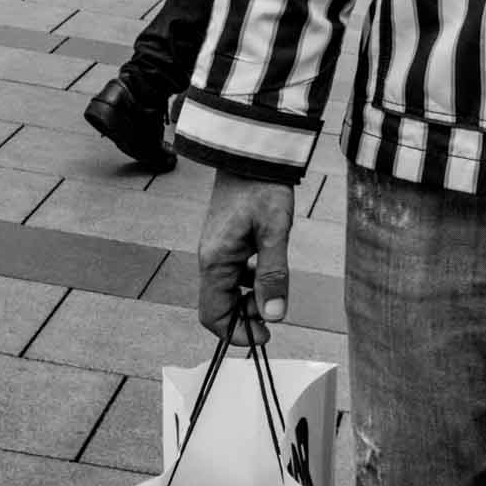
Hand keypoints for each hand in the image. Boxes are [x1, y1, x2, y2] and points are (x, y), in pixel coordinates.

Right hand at [197, 170, 294, 342]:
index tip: (265, 335)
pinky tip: (268, 268)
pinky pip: (232, 271)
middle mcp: (210, 258)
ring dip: (249, 298)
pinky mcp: (225, 238)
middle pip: (219, 305)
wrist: (252, 149)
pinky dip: (249, 279)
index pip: (213, 315)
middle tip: (274, 313)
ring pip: (227, 288)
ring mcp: (216, 248)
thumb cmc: (263, 186)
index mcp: (215, 261)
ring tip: (275, 290)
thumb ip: (273, 274)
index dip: (237, 332)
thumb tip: (273, 316)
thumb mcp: (274, 231)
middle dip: (245, 317)